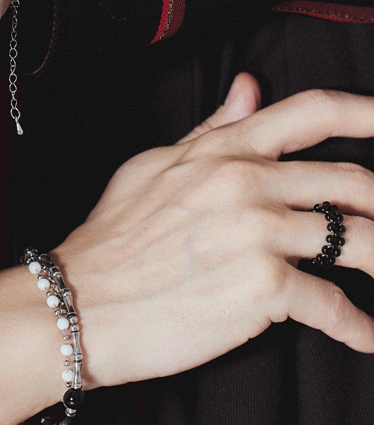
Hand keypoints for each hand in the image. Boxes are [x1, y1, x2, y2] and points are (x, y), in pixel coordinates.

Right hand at [58, 78, 373, 386]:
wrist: (79, 302)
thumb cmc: (113, 241)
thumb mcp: (154, 167)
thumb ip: (211, 131)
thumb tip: (249, 88)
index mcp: (226, 151)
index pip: (312, 112)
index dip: (368, 111)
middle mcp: (248, 183)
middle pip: (352, 180)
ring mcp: (259, 233)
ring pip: (358, 240)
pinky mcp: (264, 288)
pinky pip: (334, 305)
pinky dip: (359, 326)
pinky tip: (366, 335)